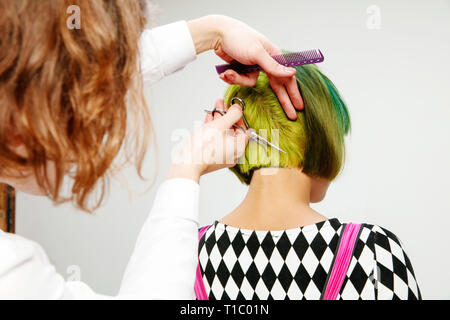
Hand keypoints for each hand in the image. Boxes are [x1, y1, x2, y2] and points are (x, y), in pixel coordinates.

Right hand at [166, 99, 248, 182]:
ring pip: (223, 134)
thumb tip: (238, 109)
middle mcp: (233, 153)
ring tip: (214, 108)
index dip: (238, 117)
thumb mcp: (219, 125)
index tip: (231, 108)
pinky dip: (213, 130)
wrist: (186, 164)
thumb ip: (232, 115)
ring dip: (219, 120)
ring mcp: (222, 156)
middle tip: (221, 105)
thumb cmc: (202, 149)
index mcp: (238, 148)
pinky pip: (216, 140)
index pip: (244, 129)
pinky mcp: (212, 156)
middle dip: (226, 116)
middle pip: (232, 131)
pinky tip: (209, 119)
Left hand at [187, 15, 303, 119]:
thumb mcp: (257, 53)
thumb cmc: (239, 38)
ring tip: (230, 72)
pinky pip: (240, 81)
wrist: (218, 35)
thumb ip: (274, 66)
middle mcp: (266, 62)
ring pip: (251, 83)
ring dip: (238, 79)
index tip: (299, 106)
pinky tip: (226, 71)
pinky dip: (232, 77)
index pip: (287, 78)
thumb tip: (292, 73)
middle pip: (277, 86)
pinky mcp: (242, 70)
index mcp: (274, 56)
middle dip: (282, 100)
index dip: (294, 93)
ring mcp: (253, 67)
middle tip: (292, 115)